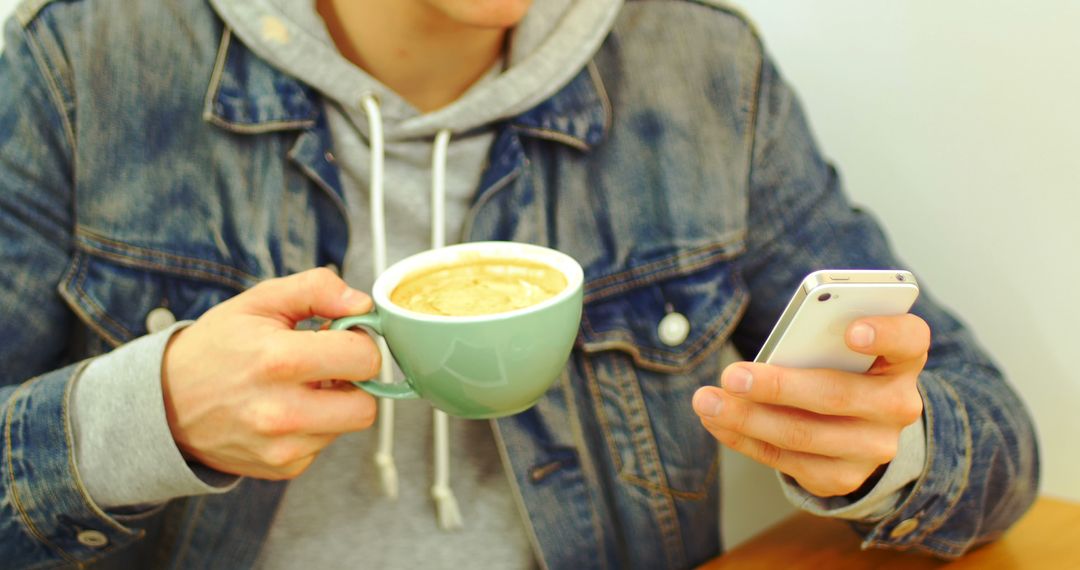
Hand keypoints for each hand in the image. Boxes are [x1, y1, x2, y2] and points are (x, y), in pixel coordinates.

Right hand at [162, 268, 381, 479]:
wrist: (164, 403)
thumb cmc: (216, 347)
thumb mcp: (259, 301)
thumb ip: (317, 290)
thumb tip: (362, 302)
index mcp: (279, 360)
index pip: (364, 359)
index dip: (359, 342)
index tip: (339, 337)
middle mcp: (282, 412)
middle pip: (367, 406)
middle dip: (356, 381)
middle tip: (330, 365)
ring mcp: (282, 447)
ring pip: (347, 425)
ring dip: (335, 403)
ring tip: (299, 385)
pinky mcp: (283, 468)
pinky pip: (324, 444)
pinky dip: (315, 425)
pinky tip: (286, 408)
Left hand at [693, 314, 929, 496]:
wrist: (857, 422)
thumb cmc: (837, 365)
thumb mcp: (836, 345)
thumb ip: (815, 339)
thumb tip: (768, 356)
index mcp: (902, 359)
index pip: (909, 340)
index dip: (884, 333)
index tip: (851, 330)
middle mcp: (898, 405)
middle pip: (836, 395)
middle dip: (776, 386)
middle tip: (731, 376)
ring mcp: (875, 447)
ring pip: (804, 435)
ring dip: (747, 418)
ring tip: (707, 401)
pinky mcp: (844, 477)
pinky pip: (787, 462)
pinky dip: (745, 439)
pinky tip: (717, 421)